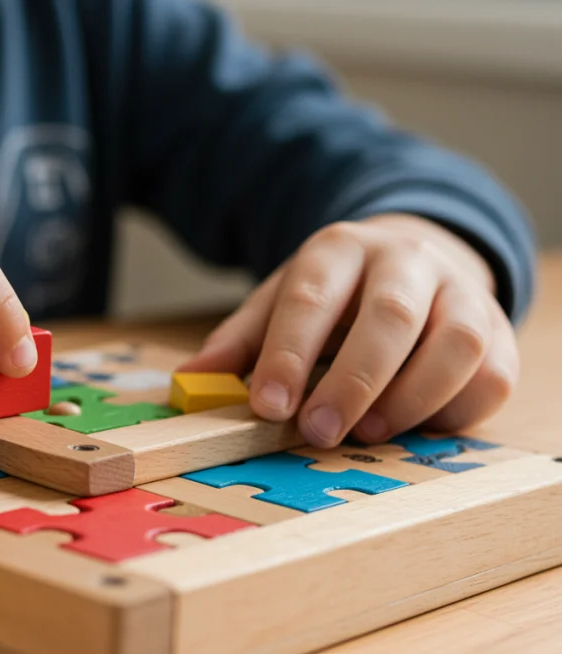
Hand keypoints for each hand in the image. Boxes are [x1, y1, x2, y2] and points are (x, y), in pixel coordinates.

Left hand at [177, 214, 518, 446]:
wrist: (412, 258)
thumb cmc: (335, 295)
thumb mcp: (280, 302)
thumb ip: (240, 341)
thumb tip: (190, 381)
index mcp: (339, 247)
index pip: (312, 296)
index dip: (288, 353)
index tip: (267, 405)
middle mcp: (406, 261)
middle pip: (391, 315)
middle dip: (353, 380)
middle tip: (318, 431)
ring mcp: (460, 292)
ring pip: (455, 342)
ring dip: (411, 397)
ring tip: (369, 433)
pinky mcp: (497, 331)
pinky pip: (492, 374)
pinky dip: (457, 411)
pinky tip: (417, 430)